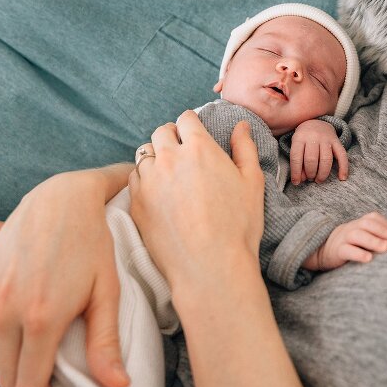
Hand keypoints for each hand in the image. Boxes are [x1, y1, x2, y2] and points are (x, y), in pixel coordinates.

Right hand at [0, 171, 129, 386]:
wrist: (58, 200)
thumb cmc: (91, 245)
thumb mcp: (106, 293)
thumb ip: (106, 344)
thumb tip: (119, 386)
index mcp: (41, 318)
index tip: (61, 381)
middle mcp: (5, 312)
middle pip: (6, 378)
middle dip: (29, 381)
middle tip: (54, 364)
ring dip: (13, 360)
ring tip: (42, 341)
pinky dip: (0, 337)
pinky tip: (25, 320)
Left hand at [128, 112, 264, 301]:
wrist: (210, 267)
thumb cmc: (237, 227)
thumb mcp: (252, 183)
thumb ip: (245, 149)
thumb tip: (240, 126)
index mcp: (199, 148)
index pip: (186, 119)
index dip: (191, 123)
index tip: (194, 132)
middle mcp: (169, 158)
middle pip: (161, 133)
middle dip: (171, 136)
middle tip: (181, 151)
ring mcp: (149, 181)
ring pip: (144, 154)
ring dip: (156, 157)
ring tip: (168, 172)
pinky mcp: (136, 203)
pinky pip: (133, 179)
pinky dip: (143, 179)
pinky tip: (156, 191)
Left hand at [289, 119, 347, 183]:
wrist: (317, 122)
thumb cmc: (303, 138)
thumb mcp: (296, 145)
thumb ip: (298, 161)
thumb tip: (301, 179)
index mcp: (300, 138)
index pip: (296, 158)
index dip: (296, 172)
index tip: (296, 182)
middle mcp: (313, 137)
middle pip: (311, 159)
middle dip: (310, 173)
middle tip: (310, 178)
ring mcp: (326, 139)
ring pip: (326, 160)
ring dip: (322, 174)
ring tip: (318, 180)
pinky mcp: (337, 141)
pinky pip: (342, 156)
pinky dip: (343, 168)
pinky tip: (342, 178)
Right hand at [302, 212, 386, 270]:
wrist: (322, 251)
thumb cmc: (349, 245)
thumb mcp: (361, 237)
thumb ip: (375, 237)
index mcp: (358, 224)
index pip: (373, 218)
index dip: (386, 225)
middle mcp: (351, 228)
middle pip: (366, 223)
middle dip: (382, 231)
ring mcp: (343, 239)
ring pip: (357, 235)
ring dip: (373, 241)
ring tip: (385, 248)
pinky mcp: (337, 251)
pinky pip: (347, 250)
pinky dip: (358, 254)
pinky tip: (368, 258)